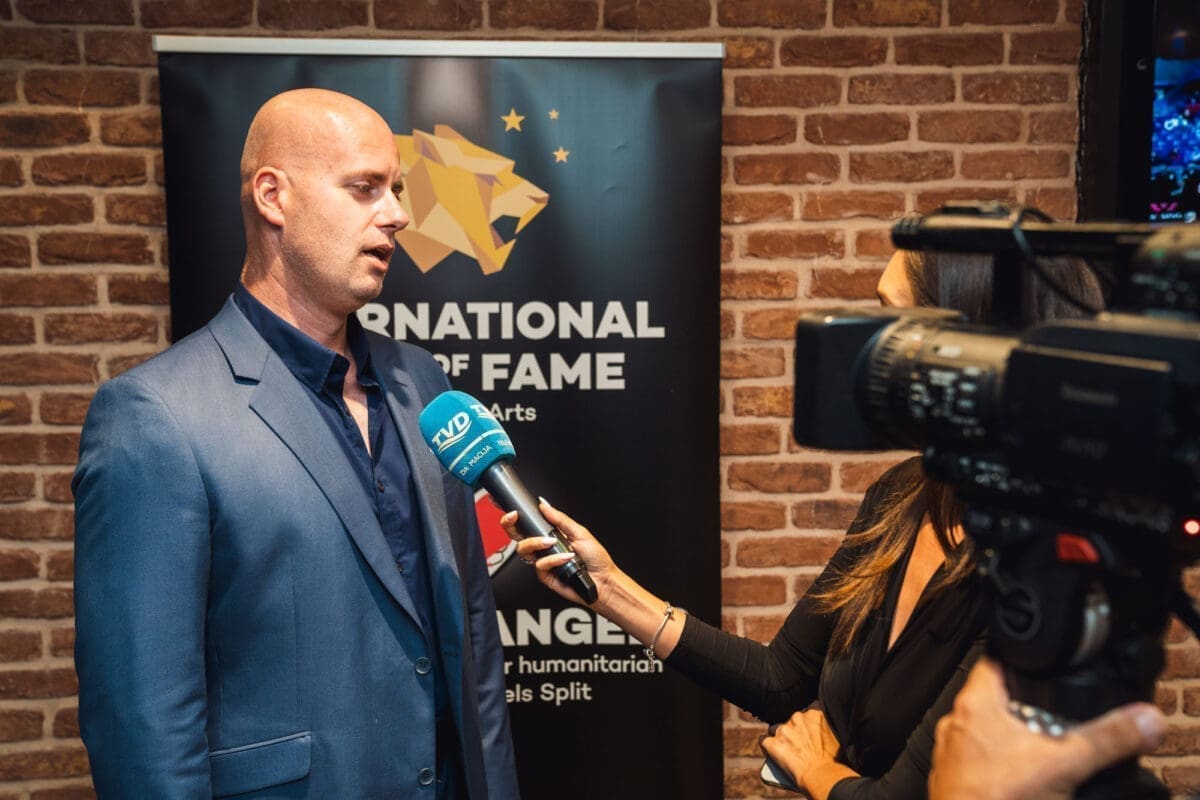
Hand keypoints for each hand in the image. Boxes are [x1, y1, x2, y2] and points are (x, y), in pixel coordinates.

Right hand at [500, 500, 616, 605]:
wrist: (603, 581)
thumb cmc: (596, 558)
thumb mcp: (580, 532)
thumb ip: (560, 519)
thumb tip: (545, 505)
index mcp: (551, 536)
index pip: (528, 525)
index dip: (515, 518)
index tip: (513, 511)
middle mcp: (545, 549)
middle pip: (518, 537)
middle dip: (512, 526)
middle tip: (516, 518)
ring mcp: (544, 562)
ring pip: (524, 550)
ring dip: (537, 543)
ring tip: (553, 543)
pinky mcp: (545, 576)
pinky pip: (539, 565)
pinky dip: (552, 560)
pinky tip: (565, 559)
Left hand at [761, 708, 841, 797]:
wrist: (822, 775)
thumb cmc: (834, 760)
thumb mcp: (836, 735)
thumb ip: (826, 726)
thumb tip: (822, 731)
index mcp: (815, 712)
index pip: (809, 709)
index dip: (808, 721)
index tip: (809, 729)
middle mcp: (797, 717)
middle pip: (792, 720)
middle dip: (794, 730)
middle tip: (800, 744)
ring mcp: (783, 729)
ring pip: (776, 729)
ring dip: (780, 737)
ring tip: (786, 749)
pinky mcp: (772, 743)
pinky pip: (763, 740)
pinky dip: (767, 746)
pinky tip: (770, 751)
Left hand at [929, 658, 1165, 799]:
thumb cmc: (994, 799)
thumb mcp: (1065, 765)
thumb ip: (1107, 739)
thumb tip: (1143, 720)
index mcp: (975, 706)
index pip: (994, 662)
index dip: (1020, 659)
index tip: (1042, 663)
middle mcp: (956, 726)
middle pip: (996, 701)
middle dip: (1028, 706)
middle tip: (1057, 716)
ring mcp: (952, 756)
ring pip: (989, 736)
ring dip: (1017, 740)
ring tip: (1047, 751)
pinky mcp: (956, 783)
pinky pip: (982, 765)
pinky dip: (1004, 768)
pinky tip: (1025, 782)